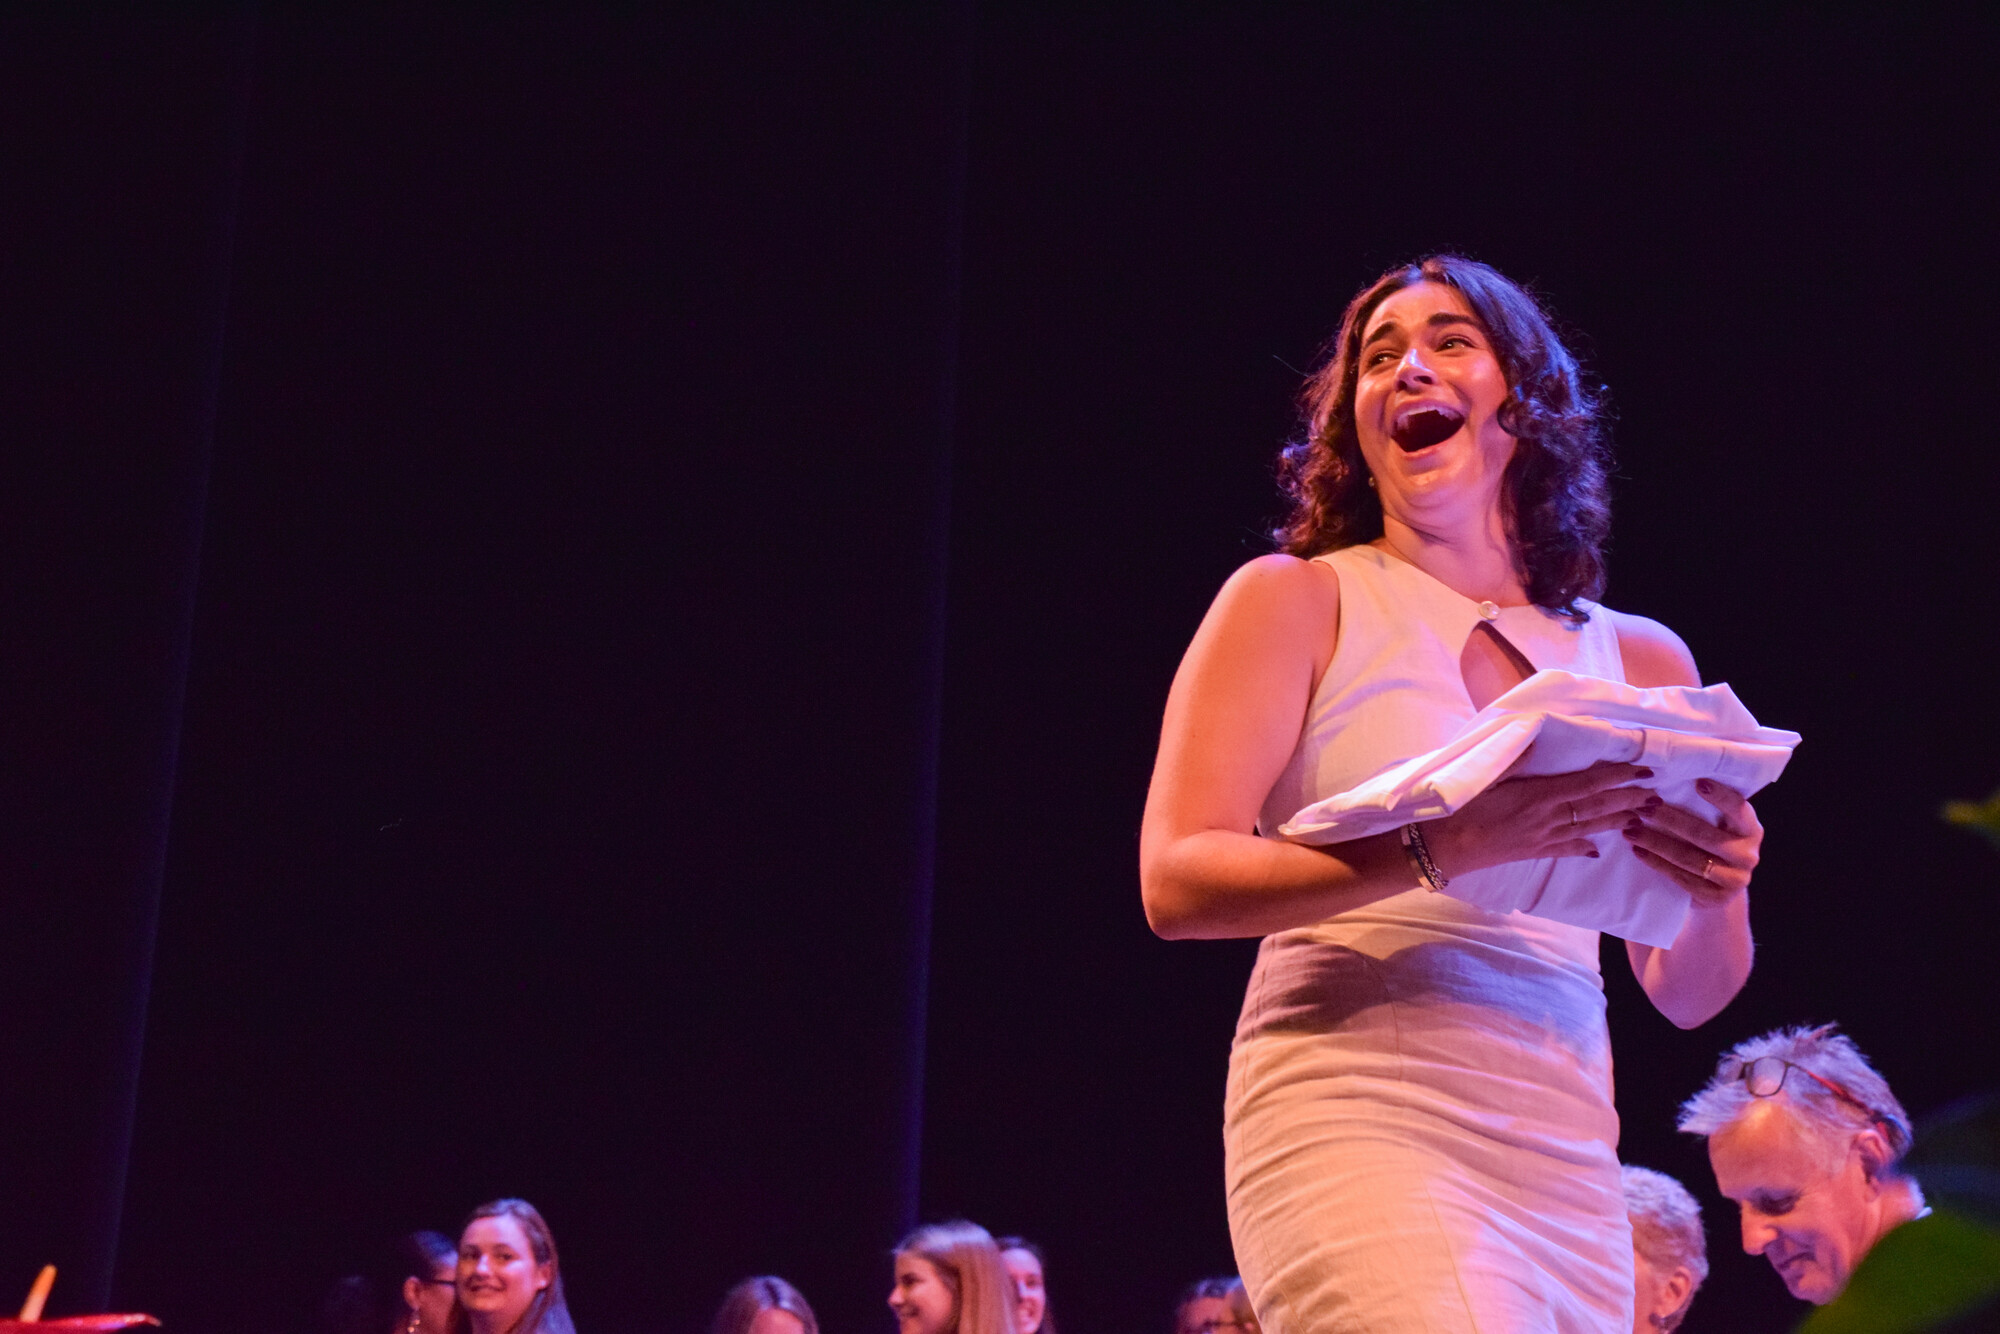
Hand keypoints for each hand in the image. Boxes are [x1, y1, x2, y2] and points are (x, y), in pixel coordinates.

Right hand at [1424, 761, 1658, 877]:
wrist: (1446, 846)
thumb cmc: (1463, 806)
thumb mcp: (1490, 775)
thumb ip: (1517, 759)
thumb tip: (1540, 740)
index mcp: (1539, 795)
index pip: (1588, 784)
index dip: (1617, 777)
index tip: (1642, 769)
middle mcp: (1548, 818)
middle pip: (1597, 807)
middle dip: (1628, 799)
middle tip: (1655, 793)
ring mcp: (1543, 838)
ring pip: (1589, 828)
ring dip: (1617, 822)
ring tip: (1642, 815)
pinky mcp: (1533, 852)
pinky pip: (1565, 849)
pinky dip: (1583, 848)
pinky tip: (1597, 850)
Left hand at [1622, 778, 1761, 907]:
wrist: (1717, 890)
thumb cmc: (1710, 845)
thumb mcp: (1717, 826)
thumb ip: (1705, 808)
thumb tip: (1668, 775)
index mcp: (1751, 830)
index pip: (1739, 809)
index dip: (1720, 796)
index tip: (1697, 782)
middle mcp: (1748, 855)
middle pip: (1705, 835)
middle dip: (1670, 820)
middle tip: (1642, 807)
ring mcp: (1735, 879)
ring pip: (1689, 858)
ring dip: (1656, 842)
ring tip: (1630, 830)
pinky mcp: (1715, 898)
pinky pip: (1681, 878)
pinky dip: (1656, 862)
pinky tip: (1638, 850)